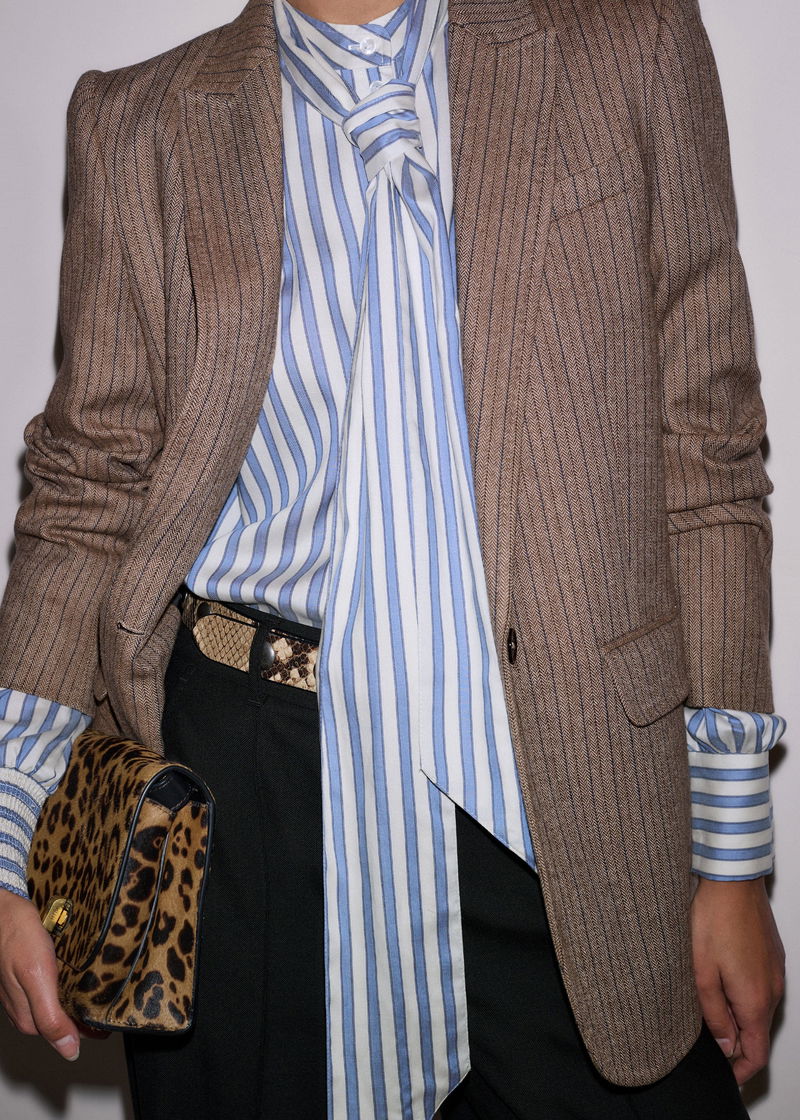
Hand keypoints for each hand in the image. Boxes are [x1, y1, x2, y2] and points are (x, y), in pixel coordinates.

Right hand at [0, 888, 107, 1059]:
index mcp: (29, 1019)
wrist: (3, 909)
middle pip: (63, 1021)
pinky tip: (79, 973)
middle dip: (86, 1014)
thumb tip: (69, 1051)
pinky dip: (68, 984)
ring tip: (101, 988)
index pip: (67, 1035)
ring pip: (59, 1004)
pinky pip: (53, 987)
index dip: (91, 1029)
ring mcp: (25, 993)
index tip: (111, 1020)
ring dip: (78, 998)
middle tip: (111, 1001)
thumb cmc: (17, 938)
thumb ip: (51, 1017)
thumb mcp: (38, 978)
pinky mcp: (28, 976)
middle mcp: (25, 1010)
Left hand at [691, 876, 784, 1084]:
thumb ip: (713, 1014)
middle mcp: (773, 990)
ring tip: (708, 1004)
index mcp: (756, 1001)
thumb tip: (726, 1046)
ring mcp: (776, 971)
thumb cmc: (713, 920)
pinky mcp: (772, 956)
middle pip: (758, 1033)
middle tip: (707, 1036)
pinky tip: (721, 979)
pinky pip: (761, 987)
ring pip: (759, 1009)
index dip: (741, 1070)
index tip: (725, 1074)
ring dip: (737, 1015)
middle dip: (735, 1042)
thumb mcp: (701, 972)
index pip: (757, 1054)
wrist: (733, 881)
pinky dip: (744, 995)